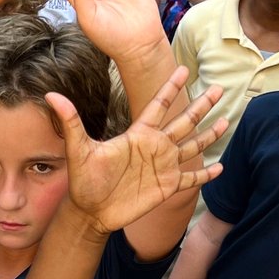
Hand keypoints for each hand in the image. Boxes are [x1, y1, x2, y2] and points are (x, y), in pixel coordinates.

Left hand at [47, 67, 224, 236]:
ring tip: (227, 120)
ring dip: (209, 134)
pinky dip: (206, 174)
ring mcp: (163, 166)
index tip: (182, 67)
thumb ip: (70, 122)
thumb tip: (50, 95)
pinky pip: (191, 178)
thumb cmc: (84, 179)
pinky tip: (221, 167)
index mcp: (138, 133)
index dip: (170, 87)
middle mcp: (154, 146)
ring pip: (192, 145)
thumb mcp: (78, 149)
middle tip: (218, 88)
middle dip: (201, 105)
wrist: (91, 211)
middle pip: (184, 121)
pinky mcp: (167, 187)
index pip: (158, 104)